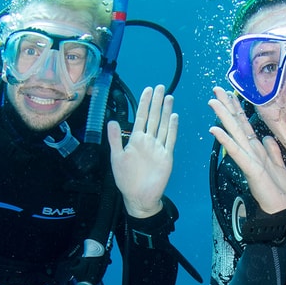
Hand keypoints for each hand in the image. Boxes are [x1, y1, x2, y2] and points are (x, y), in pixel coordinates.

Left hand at [109, 84, 177, 218]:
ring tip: (168, 97)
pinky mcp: (166, 156)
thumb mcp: (116, 157)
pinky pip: (170, 139)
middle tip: (160, 87)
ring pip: (163, 125)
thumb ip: (115, 139)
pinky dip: (172, 128)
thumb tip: (111, 121)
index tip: (147, 90)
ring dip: (166, 111)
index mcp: (135, 140)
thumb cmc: (126, 179)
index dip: (144, 103)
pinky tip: (174, 117)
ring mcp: (158, 147)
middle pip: (153, 117)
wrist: (139, 197)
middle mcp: (148, 141)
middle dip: (156, 102)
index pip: (141, 117)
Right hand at [208, 86, 285, 213]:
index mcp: (257, 149)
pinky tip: (216, 130)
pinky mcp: (251, 169)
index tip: (229, 94)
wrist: (282, 209)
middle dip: (227, 106)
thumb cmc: (280, 190)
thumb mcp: (280, 165)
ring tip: (213, 102)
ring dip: (224, 117)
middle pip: (237, 125)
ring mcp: (249, 159)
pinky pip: (237, 152)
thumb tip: (266, 137)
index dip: (237, 109)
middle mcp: (250, 151)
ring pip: (235, 134)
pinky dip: (227, 141)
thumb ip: (272, 150)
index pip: (245, 125)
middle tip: (215, 90)